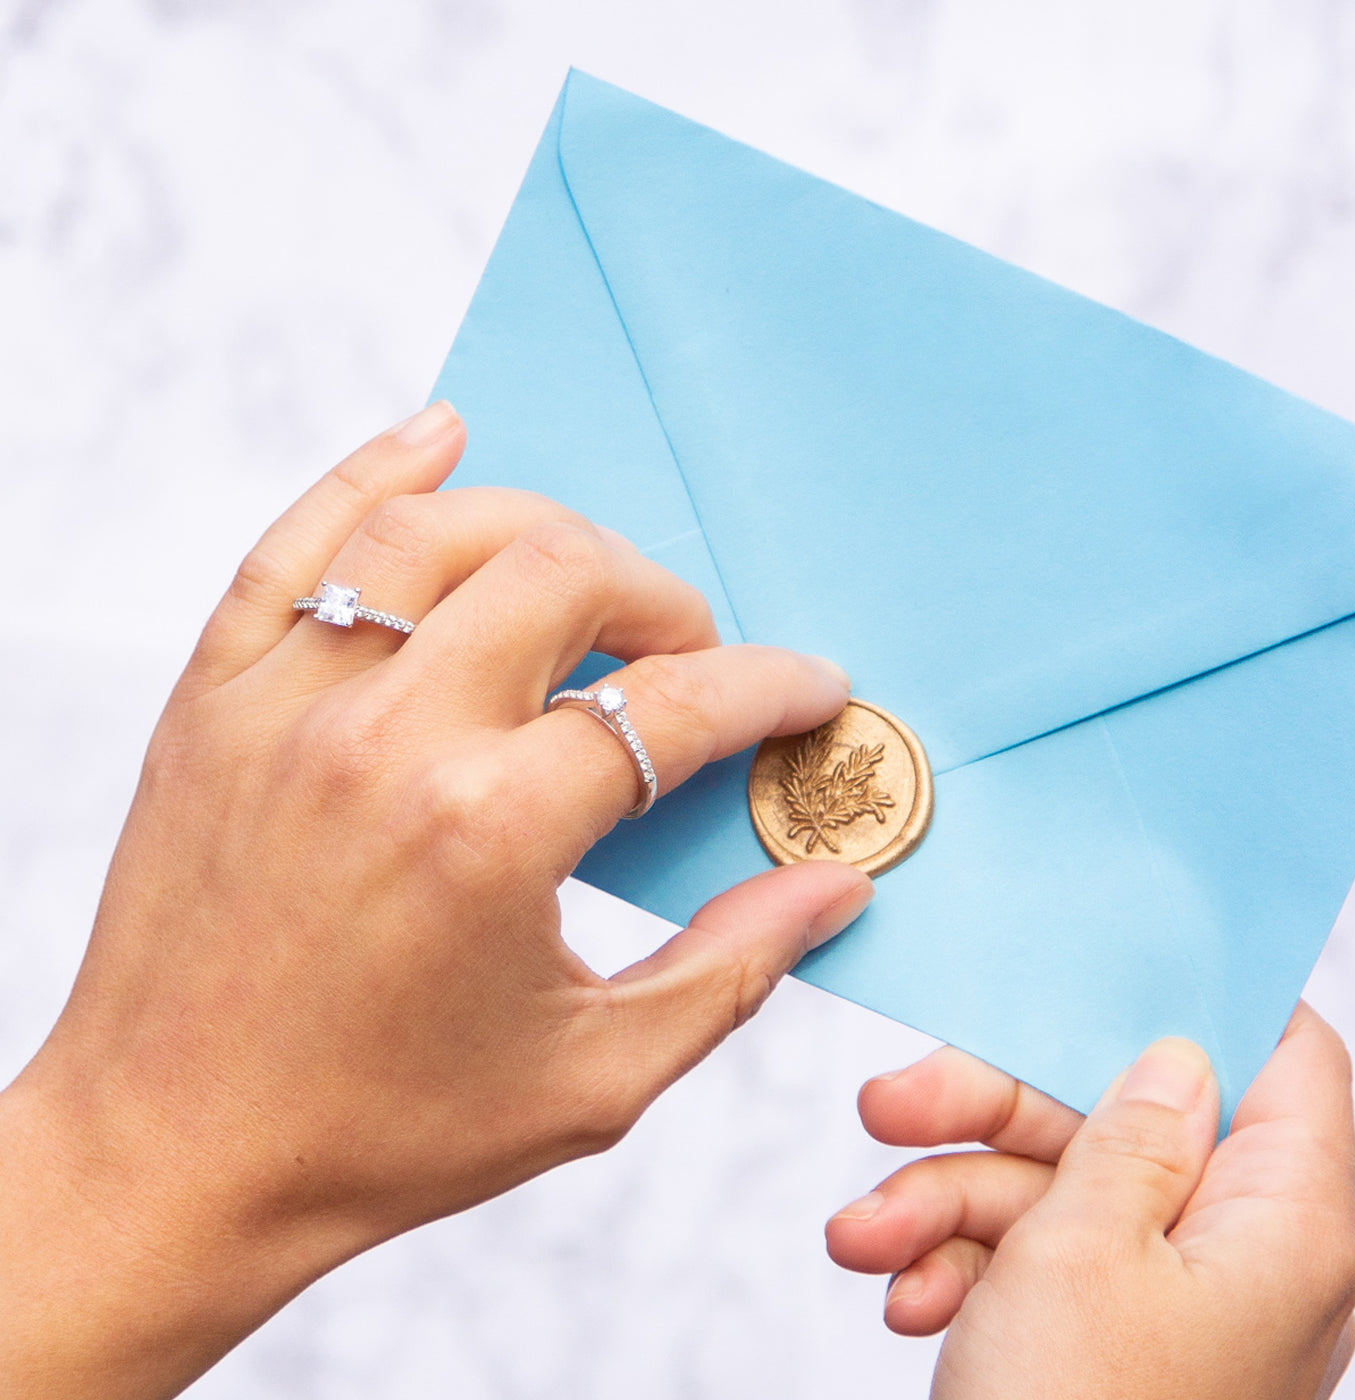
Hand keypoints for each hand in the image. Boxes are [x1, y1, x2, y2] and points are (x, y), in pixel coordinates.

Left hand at [0, 402, 871, 1399]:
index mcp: (490, 833)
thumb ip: (732, 969)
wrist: (171, 1160)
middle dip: (662, 598)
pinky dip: (374, 474)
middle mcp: (386, 739)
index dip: (768, 687)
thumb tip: (835, 885)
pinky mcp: (216, 698)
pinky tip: (439, 436)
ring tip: (590, 580)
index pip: (672, 705)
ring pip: (439, 528)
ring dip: (543, 530)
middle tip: (689, 654)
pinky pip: (298, 540)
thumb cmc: (382, 1134)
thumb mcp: (591, 1079)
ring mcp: (287, 703)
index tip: (810, 688)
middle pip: (565, 574)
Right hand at [826, 1003, 1354, 1399]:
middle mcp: (1237, 1257)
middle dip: (991, 1113)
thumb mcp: (1082, 1247)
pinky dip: (958, 1264)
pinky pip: (1032, 1262)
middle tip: (888, 1101)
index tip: (1115, 958)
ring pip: (1055, 1192)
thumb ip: (1127, 1130)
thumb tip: (1173, 1052)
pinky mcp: (1102, 1340)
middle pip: (1120, 1121)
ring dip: (942, 1201)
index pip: (1288, 1064)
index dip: (1213, 999)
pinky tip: (898, 1290)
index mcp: (1280, 1226)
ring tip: (858, 1237)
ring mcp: (1167, 1303)